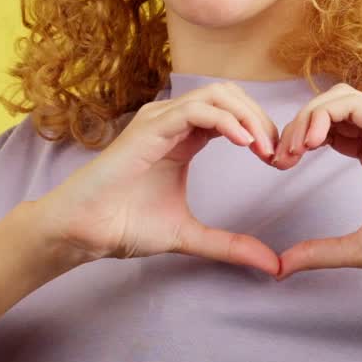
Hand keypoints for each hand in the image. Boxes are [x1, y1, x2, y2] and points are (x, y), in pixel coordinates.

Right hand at [34, 81, 281, 276]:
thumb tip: (272, 266)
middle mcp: (172, 120)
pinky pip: (195, 110)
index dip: (260, 130)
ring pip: (217, 95)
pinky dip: (225, 121)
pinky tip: (243, 142)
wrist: (83, 230)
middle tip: (278, 154)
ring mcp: (159, 120)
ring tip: (264, 149)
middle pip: (231, 95)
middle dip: (261, 119)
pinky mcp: (148, 127)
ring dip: (248, 117)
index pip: (233, 112)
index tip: (278, 162)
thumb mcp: (190, 235)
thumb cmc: (124, 225)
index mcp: (183, 136)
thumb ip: (230, 246)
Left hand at [271, 83, 361, 283]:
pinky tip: (310, 142)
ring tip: (294, 149)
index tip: (284, 163)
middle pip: (335, 105)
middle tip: (281, 156)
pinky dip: (324, 114)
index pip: (337, 127)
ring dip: (308, 116)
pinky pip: (354, 104)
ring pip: (342, 97)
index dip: (305, 137)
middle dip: (300, 123)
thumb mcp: (356, 248)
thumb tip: (281, 266)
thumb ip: (319, 252)